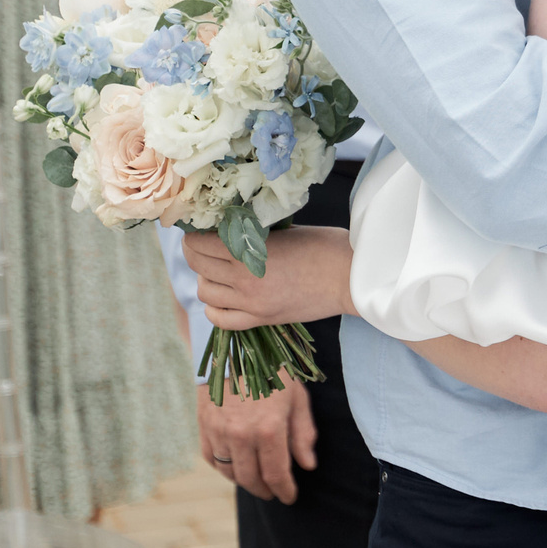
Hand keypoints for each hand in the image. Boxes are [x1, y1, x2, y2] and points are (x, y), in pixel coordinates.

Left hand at [192, 224, 354, 331]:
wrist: (352, 278)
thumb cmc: (326, 246)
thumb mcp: (286, 231)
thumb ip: (255, 234)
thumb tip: (230, 229)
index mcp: (250, 252)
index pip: (200, 244)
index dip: (194, 234)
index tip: (198, 228)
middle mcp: (244, 280)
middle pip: (197, 266)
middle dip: (194, 252)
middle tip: (201, 244)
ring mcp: (251, 303)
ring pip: (205, 293)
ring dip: (206, 279)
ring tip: (218, 270)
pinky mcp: (262, 319)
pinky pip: (221, 319)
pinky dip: (215, 308)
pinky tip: (223, 296)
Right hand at [196, 377, 316, 503]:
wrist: (236, 349)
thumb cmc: (273, 372)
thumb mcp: (297, 399)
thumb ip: (303, 434)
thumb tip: (307, 466)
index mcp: (268, 429)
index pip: (276, 474)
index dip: (284, 490)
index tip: (290, 497)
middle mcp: (240, 435)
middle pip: (251, 479)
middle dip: (265, 490)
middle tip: (274, 492)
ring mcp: (218, 432)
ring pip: (229, 472)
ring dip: (245, 481)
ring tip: (257, 480)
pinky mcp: (203, 426)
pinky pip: (212, 459)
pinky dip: (224, 468)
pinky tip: (236, 466)